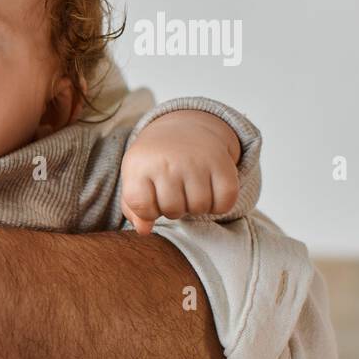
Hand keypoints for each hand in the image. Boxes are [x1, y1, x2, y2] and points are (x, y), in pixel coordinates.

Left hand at [120, 110, 241, 233]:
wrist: (185, 128)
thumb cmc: (155, 161)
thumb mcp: (136, 177)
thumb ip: (134, 207)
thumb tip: (144, 230)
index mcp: (140, 164)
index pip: (141, 206)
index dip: (148, 212)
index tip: (151, 200)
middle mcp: (167, 162)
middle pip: (172, 210)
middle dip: (173, 209)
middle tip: (174, 193)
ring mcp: (196, 161)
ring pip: (199, 208)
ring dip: (196, 207)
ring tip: (190, 192)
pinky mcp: (222, 164)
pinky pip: (224, 203)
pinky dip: (219, 205)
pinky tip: (210, 192)